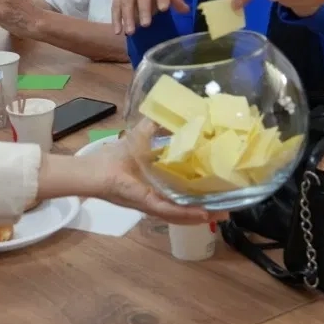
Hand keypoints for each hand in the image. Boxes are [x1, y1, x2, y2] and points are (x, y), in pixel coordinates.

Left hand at [37, 140, 218, 226]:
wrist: (92, 172)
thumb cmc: (114, 157)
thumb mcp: (141, 138)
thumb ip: (155, 126)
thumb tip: (172, 110)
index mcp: (160, 183)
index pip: (187, 189)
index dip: (205, 191)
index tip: (225, 187)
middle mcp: (160, 197)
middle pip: (189, 206)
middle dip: (210, 207)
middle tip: (231, 207)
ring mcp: (154, 203)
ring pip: (184, 212)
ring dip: (204, 213)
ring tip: (224, 212)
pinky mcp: (147, 203)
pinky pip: (170, 211)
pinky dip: (186, 214)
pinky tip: (204, 213)